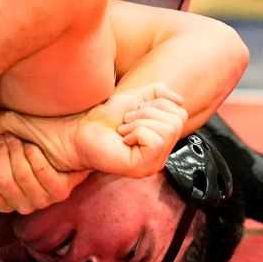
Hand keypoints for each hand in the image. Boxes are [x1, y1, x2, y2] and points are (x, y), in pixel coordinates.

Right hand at [0, 134, 81, 214]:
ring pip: (22, 179)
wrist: (69, 136)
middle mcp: (25, 204)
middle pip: (4, 184)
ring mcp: (43, 200)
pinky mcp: (59, 192)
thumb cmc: (31, 136)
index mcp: (8, 199)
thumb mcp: (4, 138)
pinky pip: (41, 175)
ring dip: (17, 155)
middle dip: (1, 157)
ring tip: (16, 138)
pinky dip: (35, 158)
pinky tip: (34, 147)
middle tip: (2, 138)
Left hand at [71, 86, 187, 178]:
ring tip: (124, 130)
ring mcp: (153, 164)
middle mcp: (161, 155)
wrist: (82, 129)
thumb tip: (180, 100)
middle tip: (127, 121)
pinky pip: (155, 141)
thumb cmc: (106, 117)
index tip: (135, 112)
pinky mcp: (143, 168)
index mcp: (163, 140)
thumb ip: (159, 93)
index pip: (180, 114)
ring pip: (167, 130)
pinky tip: (123, 139)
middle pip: (176, 121)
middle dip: (148, 113)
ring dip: (140, 122)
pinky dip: (136, 132)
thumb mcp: (137, 98)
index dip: (157, 105)